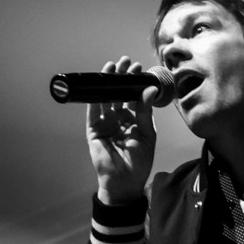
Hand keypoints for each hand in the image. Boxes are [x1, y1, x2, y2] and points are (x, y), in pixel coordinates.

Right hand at [86, 57, 156, 204]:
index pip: (132, 96)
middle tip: (126, 62)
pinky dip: (96, 96)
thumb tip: (150, 89)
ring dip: (108, 82)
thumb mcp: (147, 133)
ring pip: (105, 98)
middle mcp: (118, 118)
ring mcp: (105, 122)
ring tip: (114, 66)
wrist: (126, 181)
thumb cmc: (139, 161)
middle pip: (118, 93)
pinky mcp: (93, 129)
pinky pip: (93, 109)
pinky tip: (100, 83)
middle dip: (121, 77)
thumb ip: (145, 111)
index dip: (134, 82)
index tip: (139, 68)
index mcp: (132, 119)